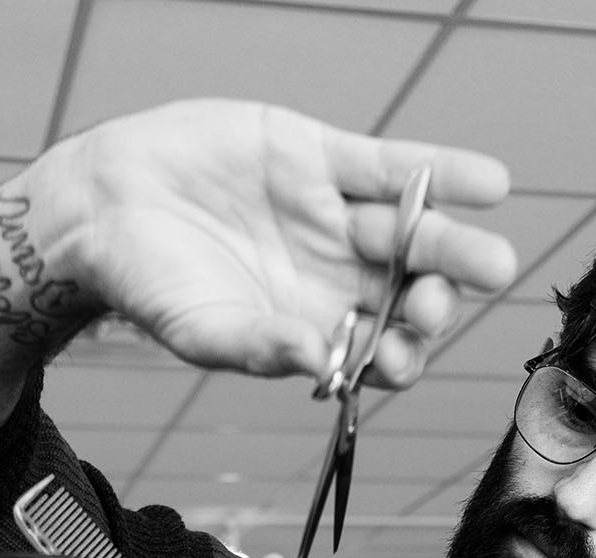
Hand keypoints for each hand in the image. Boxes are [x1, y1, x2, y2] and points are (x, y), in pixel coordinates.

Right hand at [74, 101, 516, 385]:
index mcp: (313, 330)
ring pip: (409, 231)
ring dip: (452, 245)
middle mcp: (334, 278)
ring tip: (490, 260)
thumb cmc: (148, 284)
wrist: (105, 206)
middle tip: (437, 304)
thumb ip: (260, 347)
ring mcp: (332, 216)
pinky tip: (489, 184)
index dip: (398, 358)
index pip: (378, 352)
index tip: (400, 360)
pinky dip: (438, 172)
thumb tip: (316, 363)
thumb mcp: (200, 329)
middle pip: (406, 292)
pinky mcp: (319, 157)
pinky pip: (389, 165)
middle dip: (433, 301)